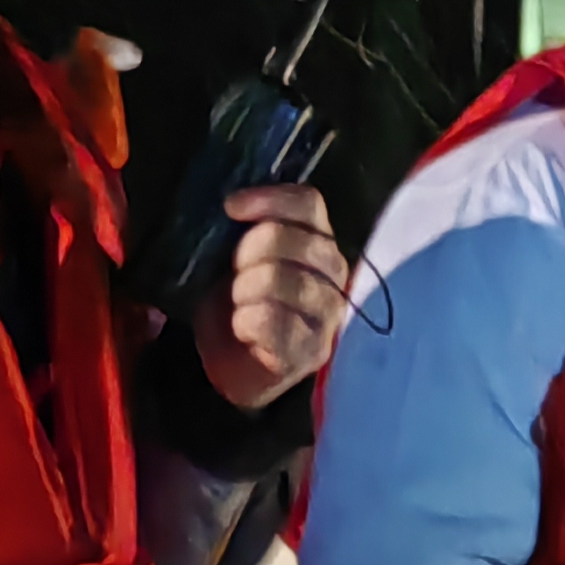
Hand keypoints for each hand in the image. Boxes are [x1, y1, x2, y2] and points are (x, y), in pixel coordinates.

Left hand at [199, 181, 349, 411]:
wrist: (235, 365)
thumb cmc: (236, 302)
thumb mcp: (235, 256)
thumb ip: (241, 228)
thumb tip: (231, 204)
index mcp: (316, 239)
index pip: (308, 204)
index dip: (270, 199)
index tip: (231, 207)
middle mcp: (333, 271)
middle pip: (296, 240)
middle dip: (251, 250)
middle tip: (233, 270)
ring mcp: (328, 312)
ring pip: (285, 280)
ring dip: (246, 290)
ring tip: (237, 303)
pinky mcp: (313, 348)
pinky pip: (273, 320)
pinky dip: (246, 321)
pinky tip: (242, 327)